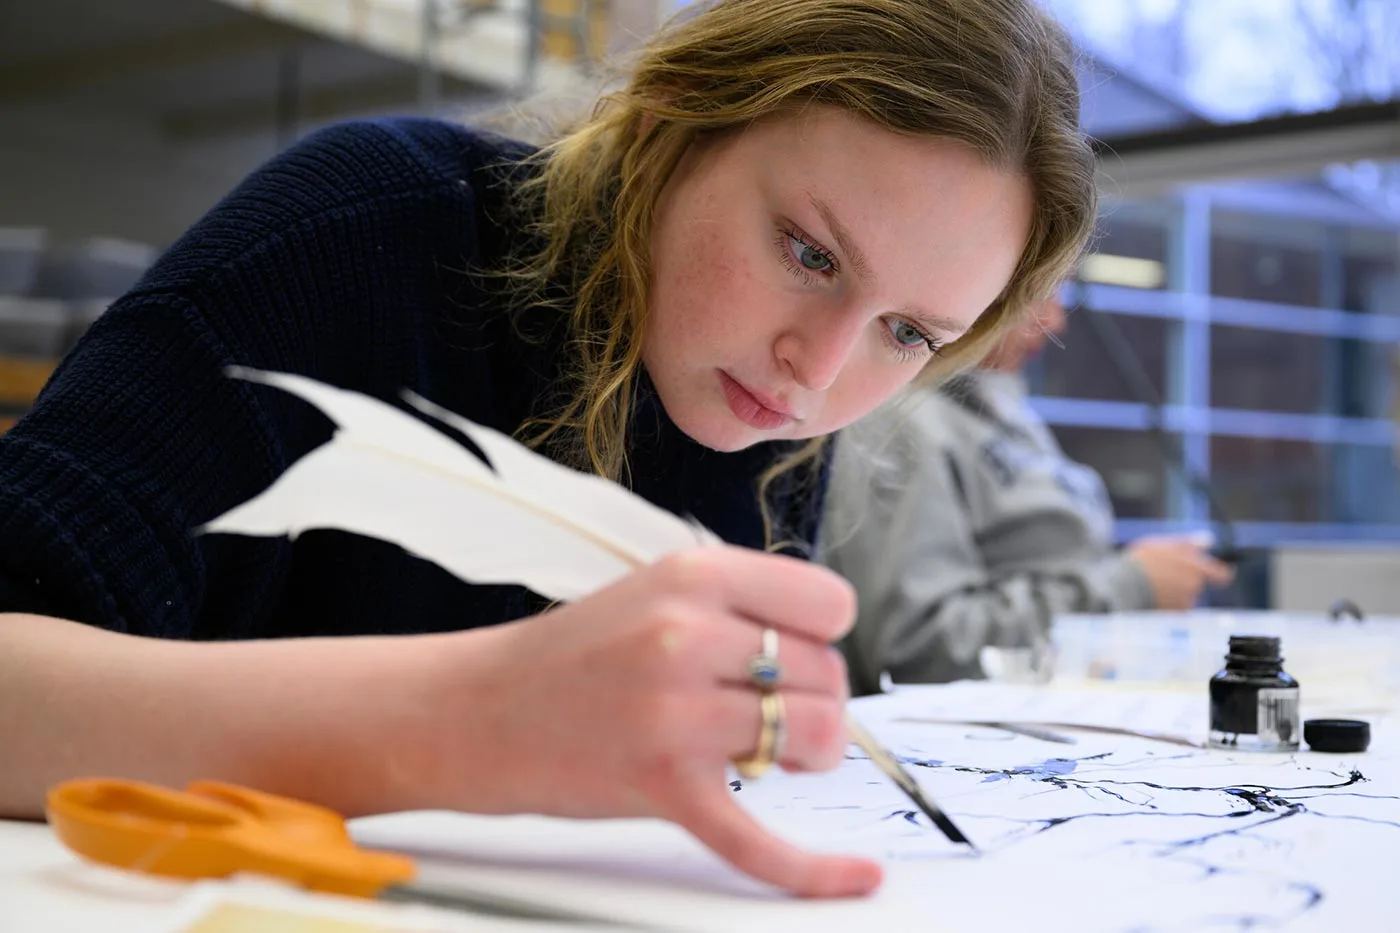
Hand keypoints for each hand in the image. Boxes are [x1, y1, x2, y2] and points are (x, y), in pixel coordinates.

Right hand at [449, 546, 880, 897]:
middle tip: (766, 711)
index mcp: (693, 575)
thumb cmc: (574, 656)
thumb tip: (826, 652)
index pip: (829, 603)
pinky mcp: (663, 785)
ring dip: (808, 754)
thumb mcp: (657, 590)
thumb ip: (739, 607)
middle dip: (815, 700)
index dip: (823, 635)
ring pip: (816, 737)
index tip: (793, 653)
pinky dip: (815, 869)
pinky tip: (856, 875)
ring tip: (765, 752)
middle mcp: (687, 635)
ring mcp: (674, 712)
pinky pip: (761, 839)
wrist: (478, 710)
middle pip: (828, 675)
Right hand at [1125, 537, 1234, 609]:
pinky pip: (1173, 609)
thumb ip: (1188, 544)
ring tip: (1151, 584)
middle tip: (1162, 573)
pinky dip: (1165, 604)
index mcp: (1196, 568)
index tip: (1220, 575)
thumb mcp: (1164, 545)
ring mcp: (1184, 603)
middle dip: (1183, 580)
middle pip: (1196, 584)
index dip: (1219, 574)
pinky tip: (1149, 597)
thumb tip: (1209, 541)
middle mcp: (1194, 587)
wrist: (1124, 588)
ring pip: (1184, 597)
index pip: (1221, 575)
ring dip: (1173, 592)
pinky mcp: (1172, 617)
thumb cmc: (1142, 562)